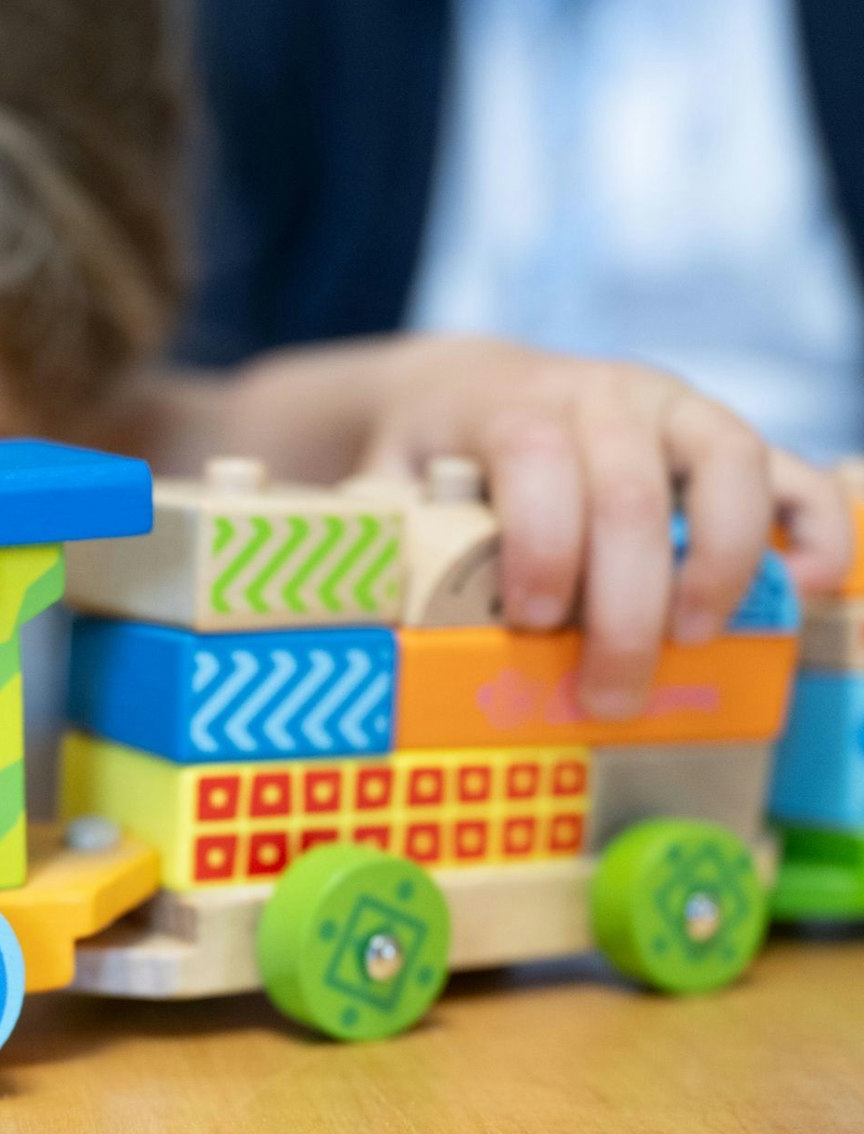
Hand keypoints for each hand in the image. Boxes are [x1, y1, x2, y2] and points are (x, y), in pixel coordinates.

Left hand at [361, 337, 851, 718]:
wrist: (475, 387)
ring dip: (722, 561)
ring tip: (692, 641)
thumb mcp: (390, 482)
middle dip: (625, 603)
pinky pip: (792, 469)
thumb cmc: (435, 455)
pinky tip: (810, 586)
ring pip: (728, 462)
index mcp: (515, 408)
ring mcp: (676, 410)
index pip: (536, 459)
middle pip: (629, 489)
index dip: (541, 542)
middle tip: (609, 691)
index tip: (533, 620)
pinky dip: (815, 525)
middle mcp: (603, 397)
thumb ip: (391, 532)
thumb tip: (373, 603)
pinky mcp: (724, 439)